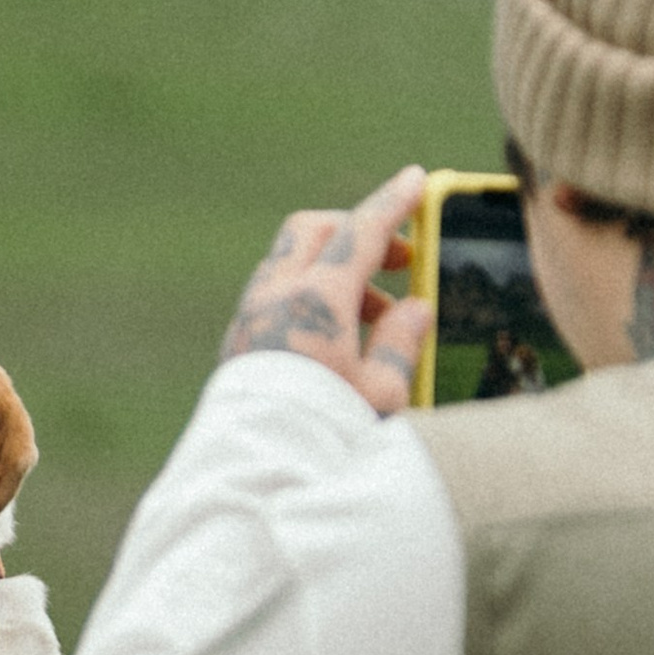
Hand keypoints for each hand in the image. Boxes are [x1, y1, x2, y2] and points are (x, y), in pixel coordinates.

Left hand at [220, 166, 435, 418]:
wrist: (257, 473)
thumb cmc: (326, 436)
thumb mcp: (382, 394)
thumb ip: (402, 341)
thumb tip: (415, 305)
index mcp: (317, 300)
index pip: (360, 231)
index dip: (392, 203)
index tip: (415, 180)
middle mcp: (276, 295)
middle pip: (316, 229)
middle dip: (358, 231)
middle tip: (398, 261)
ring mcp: (251, 314)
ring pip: (294, 261)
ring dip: (337, 271)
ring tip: (378, 319)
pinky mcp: (238, 338)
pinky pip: (277, 292)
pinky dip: (311, 294)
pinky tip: (337, 337)